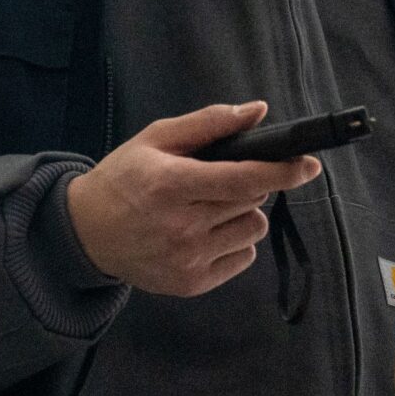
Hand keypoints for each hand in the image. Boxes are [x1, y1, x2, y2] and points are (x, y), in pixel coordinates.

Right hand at [63, 102, 322, 296]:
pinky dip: (233, 242)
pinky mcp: (192, 284)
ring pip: (253, 230)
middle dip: (248, 185)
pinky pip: (243, 258)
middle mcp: (181, 226)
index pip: (243, 179)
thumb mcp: (155, 139)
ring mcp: (187, 259)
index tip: (308, 165)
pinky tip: (203, 234)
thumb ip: (208, 123)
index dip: (281, 171)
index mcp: (171, 184)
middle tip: (217, 181)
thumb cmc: (123, 180)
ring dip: (242, 214)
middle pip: (252, 201)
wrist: (86, 234)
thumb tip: (258, 111)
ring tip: (208, 209)